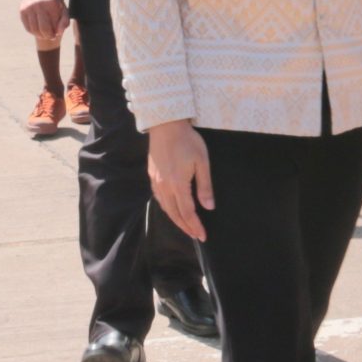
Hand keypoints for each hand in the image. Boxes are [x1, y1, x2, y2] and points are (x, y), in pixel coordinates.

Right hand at [17, 0, 67, 44]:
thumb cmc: (54, 7)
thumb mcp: (63, 11)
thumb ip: (65, 22)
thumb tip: (59, 32)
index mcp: (51, 2)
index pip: (54, 25)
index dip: (56, 33)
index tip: (57, 32)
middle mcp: (39, 3)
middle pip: (43, 29)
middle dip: (48, 36)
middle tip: (51, 37)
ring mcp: (29, 6)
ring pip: (34, 30)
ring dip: (40, 36)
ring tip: (45, 34)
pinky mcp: (22, 11)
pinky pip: (28, 28)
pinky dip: (34, 32)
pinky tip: (38, 29)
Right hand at [147, 120, 212, 241]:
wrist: (166, 125)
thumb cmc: (188, 141)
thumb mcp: (202, 162)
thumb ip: (205, 186)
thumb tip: (209, 207)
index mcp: (178, 184)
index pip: (187, 212)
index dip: (195, 226)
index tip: (203, 235)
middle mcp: (164, 186)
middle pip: (174, 214)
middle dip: (186, 227)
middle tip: (196, 235)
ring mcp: (156, 181)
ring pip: (165, 207)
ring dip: (176, 219)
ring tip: (186, 226)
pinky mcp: (152, 175)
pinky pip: (159, 198)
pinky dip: (166, 208)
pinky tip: (172, 208)